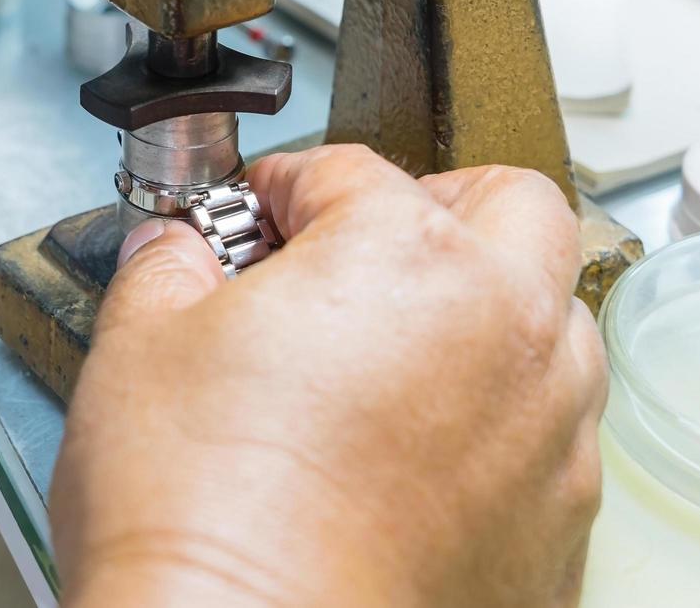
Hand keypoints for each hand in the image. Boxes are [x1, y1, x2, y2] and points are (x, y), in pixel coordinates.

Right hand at [51, 145, 608, 606]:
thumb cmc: (199, 520)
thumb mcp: (140, 346)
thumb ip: (169, 263)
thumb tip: (181, 250)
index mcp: (407, 255)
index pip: (349, 170)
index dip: (282, 186)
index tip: (255, 217)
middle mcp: (505, 329)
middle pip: (515, 207)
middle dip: (438, 204)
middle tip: (364, 243)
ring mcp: (549, 433)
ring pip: (558, 322)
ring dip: (492, 311)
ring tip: (402, 348)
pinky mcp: (559, 528)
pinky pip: (554, 437)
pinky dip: (501, 422)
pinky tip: (423, 455)